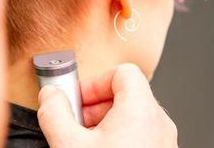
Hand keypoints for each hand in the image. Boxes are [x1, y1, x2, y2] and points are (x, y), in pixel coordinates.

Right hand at [37, 63, 177, 147]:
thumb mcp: (70, 145)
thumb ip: (55, 113)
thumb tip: (50, 95)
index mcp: (142, 109)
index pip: (124, 72)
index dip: (95, 82)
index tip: (76, 99)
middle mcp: (159, 122)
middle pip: (128, 94)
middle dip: (96, 105)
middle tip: (75, 123)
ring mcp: (164, 140)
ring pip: (134, 116)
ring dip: (106, 123)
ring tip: (86, 141)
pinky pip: (142, 133)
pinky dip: (120, 136)